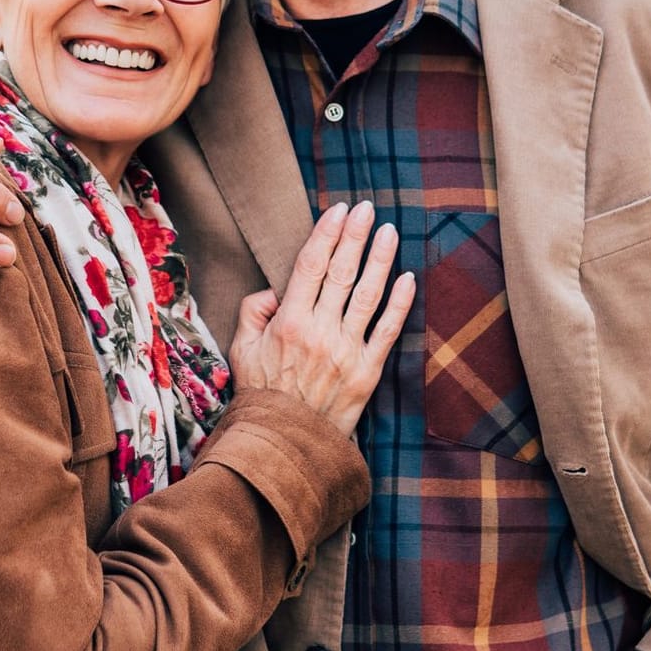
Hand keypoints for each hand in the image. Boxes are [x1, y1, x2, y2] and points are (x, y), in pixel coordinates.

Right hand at [227, 202, 415, 434]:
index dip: (326, 235)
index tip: (337, 210)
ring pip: (368, 295)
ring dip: (379, 259)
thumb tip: (275, 290)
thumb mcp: (241, 348)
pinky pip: (387, 331)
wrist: (284, 442)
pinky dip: (400, 303)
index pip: (310, 266)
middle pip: (341, 272)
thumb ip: (253, 310)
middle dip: (354, 236)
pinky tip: (408, 278)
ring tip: (388, 231)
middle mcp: (320, 332)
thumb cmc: (261, 394)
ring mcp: (347, 351)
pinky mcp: (367, 372)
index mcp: (289, 323)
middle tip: (365, 208)